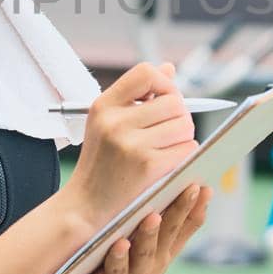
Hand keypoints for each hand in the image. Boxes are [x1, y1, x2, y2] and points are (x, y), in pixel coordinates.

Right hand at [62, 61, 199, 229]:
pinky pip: (186, 149)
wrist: (85, 205)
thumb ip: (137, 95)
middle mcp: (115, 121)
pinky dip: (185, 154)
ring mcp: (131, 144)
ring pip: (185, 125)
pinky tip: (169, 161)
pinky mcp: (147, 167)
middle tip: (170, 130)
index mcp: (104, 106)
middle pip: (174, 101)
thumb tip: (169, 68)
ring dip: (185, 136)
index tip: (163, 100)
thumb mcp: (107, 122)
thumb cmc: (100, 162)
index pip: (146, 73)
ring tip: (168, 146)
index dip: (164, 83)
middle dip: (180, 115)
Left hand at [62, 181, 212, 273]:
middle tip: (153, 215)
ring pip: (119, 270)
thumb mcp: (166, 252)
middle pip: (147, 250)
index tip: (195, 187)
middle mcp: (142, 271)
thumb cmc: (143, 273)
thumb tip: (208, 190)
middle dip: (150, 234)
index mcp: (158, 255)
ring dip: (119, 258)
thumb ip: (186, 225)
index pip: (173, 229)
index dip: (183, 209)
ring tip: (119, 244)